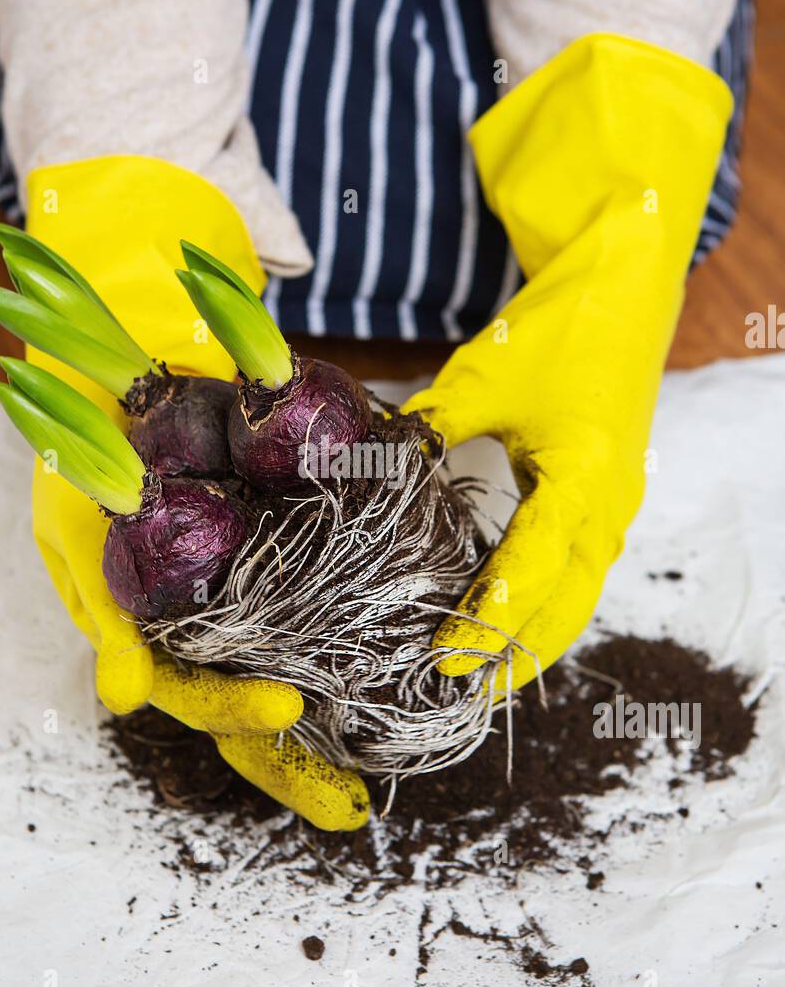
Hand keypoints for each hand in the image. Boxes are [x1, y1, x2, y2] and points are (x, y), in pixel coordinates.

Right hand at [25, 155, 368, 829]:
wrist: (122, 341)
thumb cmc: (88, 431)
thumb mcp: (72, 518)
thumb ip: (102, 609)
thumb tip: (124, 700)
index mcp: (145, 621)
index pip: (192, 691)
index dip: (236, 712)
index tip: (290, 706)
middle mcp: (192, 616)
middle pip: (242, 706)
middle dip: (291, 761)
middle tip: (349, 806)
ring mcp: (234, 586)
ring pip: (283, 668)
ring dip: (327, 720)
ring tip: (378, 768)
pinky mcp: (274, 547)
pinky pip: (312, 604)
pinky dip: (349, 634)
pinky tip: (395, 661)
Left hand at [405, 35, 731, 690]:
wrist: (625, 290)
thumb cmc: (559, 328)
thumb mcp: (483, 378)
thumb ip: (426, 433)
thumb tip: (361, 474)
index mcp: (586, 472)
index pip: (537, 564)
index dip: (492, 617)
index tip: (446, 658)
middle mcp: (611, 504)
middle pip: (568, 604)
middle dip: (516, 654)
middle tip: (458, 696)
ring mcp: (615, 508)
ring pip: (576, 596)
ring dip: (531, 640)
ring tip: (478, 681)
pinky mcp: (605, 503)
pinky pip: (575, 572)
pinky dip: (541, 605)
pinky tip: (502, 624)